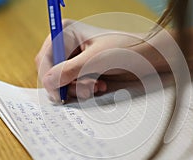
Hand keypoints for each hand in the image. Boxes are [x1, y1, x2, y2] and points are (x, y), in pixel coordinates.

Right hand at [35, 19, 154, 100]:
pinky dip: (85, 88)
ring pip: (63, 80)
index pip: (44, 57)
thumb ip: (69, 71)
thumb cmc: (124, 49)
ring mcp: (76, 57)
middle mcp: (68, 44)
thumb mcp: (95, 60)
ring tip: (97, 86)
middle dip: (67, 84)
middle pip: (52, 71)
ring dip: (79, 88)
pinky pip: (74, 84)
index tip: (57, 94)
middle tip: (84, 89)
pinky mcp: (84, 68)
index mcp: (66, 32)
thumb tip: (47, 82)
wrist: (147, 56)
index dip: (48, 77)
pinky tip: (100, 85)